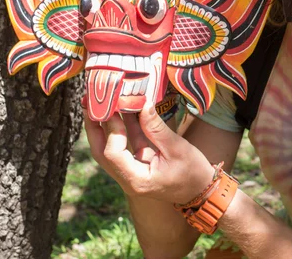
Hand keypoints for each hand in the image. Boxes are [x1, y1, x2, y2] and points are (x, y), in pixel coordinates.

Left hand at [84, 99, 214, 204]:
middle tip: (89, 102)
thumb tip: (143, 104)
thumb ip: (157, 128)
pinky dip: (123, 127)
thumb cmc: (193, 173)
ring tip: (100, 101)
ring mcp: (131, 171)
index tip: (117, 107)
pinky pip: (126, 144)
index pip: (113, 154)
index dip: (112, 130)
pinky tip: (123, 109)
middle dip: (94, 127)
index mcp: (136, 180)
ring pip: (110, 147)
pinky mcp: (138, 163)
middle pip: (101, 152)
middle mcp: (128, 178)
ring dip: (105, 125)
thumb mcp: (177, 149)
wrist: (202, 190)